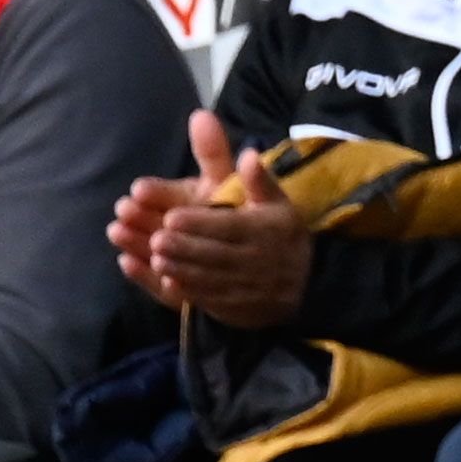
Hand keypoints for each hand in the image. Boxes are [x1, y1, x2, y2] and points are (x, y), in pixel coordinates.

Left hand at [110, 110, 317, 325]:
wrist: (305, 284)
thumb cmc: (283, 235)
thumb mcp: (278, 203)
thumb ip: (259, 180)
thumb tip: (248, 154)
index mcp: (262, 231)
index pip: (228, 227)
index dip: (199, 223)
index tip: (171, 216)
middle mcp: (253, 260)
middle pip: (214, 254)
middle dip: (183, 247)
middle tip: (156, 239)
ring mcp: (244, 287)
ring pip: (208, 278)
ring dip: (180, 269)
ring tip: (155, 258)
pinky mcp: (234, 307)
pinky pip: (209, 300)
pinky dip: (187, 292)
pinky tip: (167, 281)